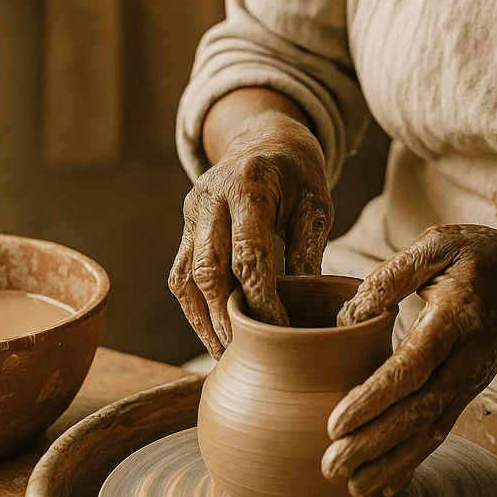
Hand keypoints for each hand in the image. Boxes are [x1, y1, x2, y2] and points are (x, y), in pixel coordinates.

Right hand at [169, 113, 332, 358]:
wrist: (264, 140)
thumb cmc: (297, 175)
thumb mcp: (315, 202)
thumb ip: (308, 249)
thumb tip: (308, 308)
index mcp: (248, 185)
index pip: (248, 253)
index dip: (262, 298)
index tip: (280, 332)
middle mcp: (210, 198)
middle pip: (209, 270)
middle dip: (227, 318)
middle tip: (249, 355)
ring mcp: (191, 213)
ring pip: (186, 278)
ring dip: (205, 322)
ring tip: (228, 356)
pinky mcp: (185, 229)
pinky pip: (181, 276)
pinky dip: (195, 310)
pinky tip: (214, 336)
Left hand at [320, 224, 496, 496]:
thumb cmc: (481, 258)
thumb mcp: (441, 245)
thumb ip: (395, 274)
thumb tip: (350, 314)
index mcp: (455, 318)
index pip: (414, 366)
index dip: (375, 398)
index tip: (336, 423)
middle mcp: (466, 359)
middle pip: (420, 412)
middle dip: (374, 445)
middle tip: (329, 466)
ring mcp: (471, 381)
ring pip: (432, 432)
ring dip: (391, 463)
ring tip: (350, 487)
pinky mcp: (469, 392)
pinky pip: (441, 432)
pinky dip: (413, 462)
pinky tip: (384, 485)